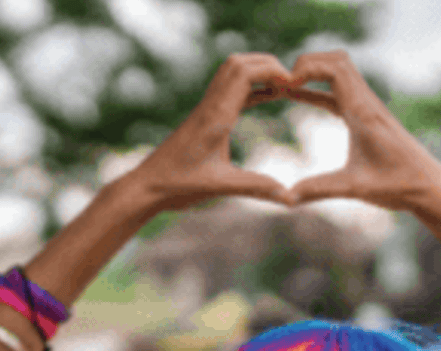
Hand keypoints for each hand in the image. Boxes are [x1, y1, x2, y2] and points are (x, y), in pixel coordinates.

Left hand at [129, 53, 297, 210]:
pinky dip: (250, 88)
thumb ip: (256, 187)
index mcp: (215, 116)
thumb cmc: (178, 186)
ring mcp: (205, 110)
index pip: (244, 72)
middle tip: (292, 84)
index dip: (272, 71)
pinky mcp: (203, 118)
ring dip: (258, 73)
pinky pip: (229, 90)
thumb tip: (290, 198)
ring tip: (283, 89)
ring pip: (232, 72)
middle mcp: (209, 107)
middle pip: (239, 63)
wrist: (146, 187)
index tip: (294, 85)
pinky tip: (267, 98)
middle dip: (268, 65)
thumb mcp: (221, 187)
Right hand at [284, 51, 440, 210]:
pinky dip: (317, 88)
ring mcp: (368, 108)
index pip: (335, 69)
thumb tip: (286, 198)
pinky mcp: (367, 116)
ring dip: (312, 73)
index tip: (285, 86)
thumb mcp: (355, 188)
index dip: (307, 69)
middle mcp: (367, 104)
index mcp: (363, 113)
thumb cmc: (397, 185)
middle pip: (336, 60)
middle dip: (306, 64)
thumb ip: (319, 189)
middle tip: (280, 84)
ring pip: (339, 71)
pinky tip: (298, 97)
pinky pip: (338, 91)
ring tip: (284, 89)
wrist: (428, 186)